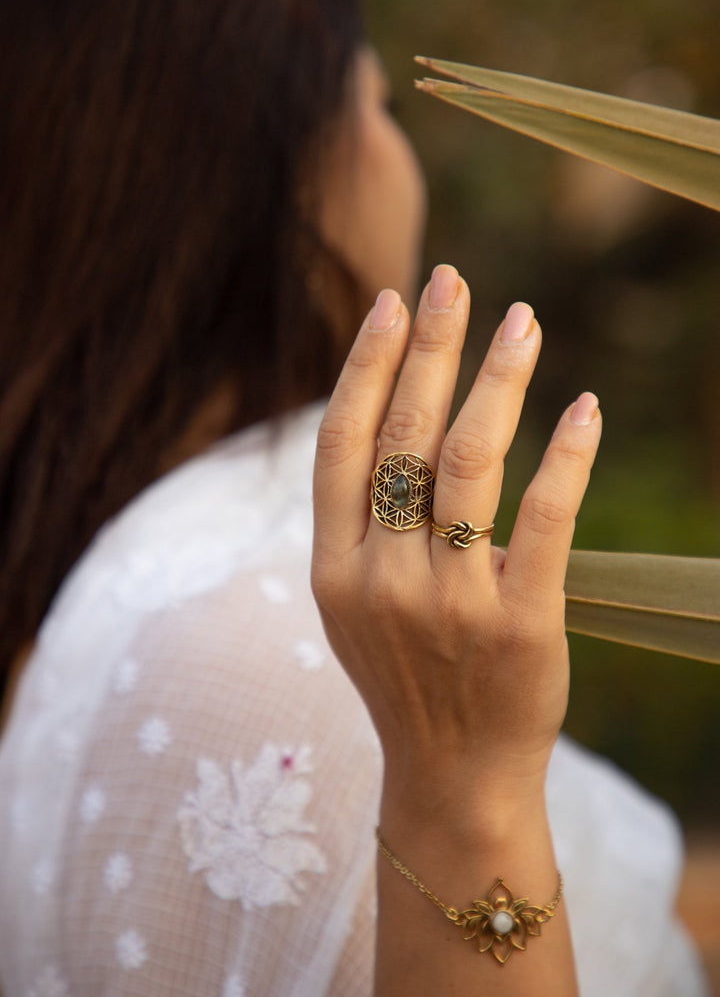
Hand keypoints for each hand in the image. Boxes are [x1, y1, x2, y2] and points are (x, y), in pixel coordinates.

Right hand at [312, 265, 600, 825]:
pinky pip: (544, 519)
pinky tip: (584, 406)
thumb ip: (357, 521)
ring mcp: (449, 602)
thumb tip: (391, 413)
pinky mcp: (520, 622)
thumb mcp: (352, 604)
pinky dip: (566, 456)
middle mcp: (382, 578)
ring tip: (522, 320)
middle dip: (430, 348)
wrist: (452, 774)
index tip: (393, 304)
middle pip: (403, 437)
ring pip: (470, 462)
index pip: (341, 444)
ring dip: (496, 380)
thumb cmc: (405, 676)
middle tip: (455, 280)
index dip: (365, 366)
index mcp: (333, 568)